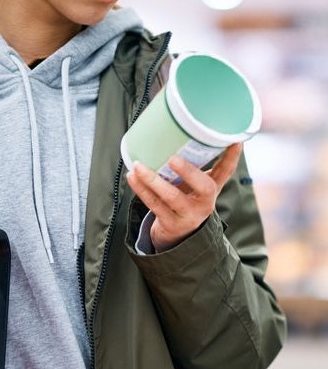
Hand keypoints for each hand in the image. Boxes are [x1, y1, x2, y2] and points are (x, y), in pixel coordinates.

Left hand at [126, 143, 241, 251]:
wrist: (177, 236)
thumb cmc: (184, 201)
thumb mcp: (193, 185)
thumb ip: (191, 165)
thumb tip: (176, 132)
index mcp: (211, 189)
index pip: (226, 171)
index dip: (232, 156)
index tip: (235, 141)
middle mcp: (205, 202)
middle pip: (204, 187)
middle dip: (189, 172)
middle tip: (173, 159)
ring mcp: (189, 215)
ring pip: (172, 197)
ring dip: (153, 180)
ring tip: (139, 166)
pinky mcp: (172, 224)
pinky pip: (155, 205)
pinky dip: (142, 189)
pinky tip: (133, 177)